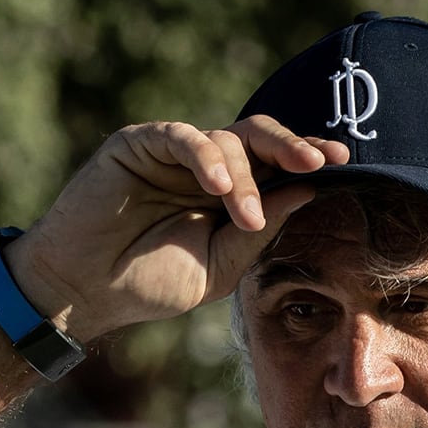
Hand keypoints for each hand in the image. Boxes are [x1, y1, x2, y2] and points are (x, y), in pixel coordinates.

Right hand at [2, 116, 346, 342]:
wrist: (83, 291)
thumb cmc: (148, 283)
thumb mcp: (220, 267)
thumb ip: (260, 230)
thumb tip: (306, 191)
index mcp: (227, 195)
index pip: (275, 165)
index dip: (307, 159)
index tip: (343, 163)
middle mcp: (203, 167)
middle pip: (260, 137)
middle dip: (293, 148)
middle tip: (319, 163)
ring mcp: (171, 153)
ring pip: (226, 141)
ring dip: (244, 179)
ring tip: (241, 217)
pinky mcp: (139, 144)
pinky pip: (182, 136)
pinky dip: (206, 157)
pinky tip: (218, 187)